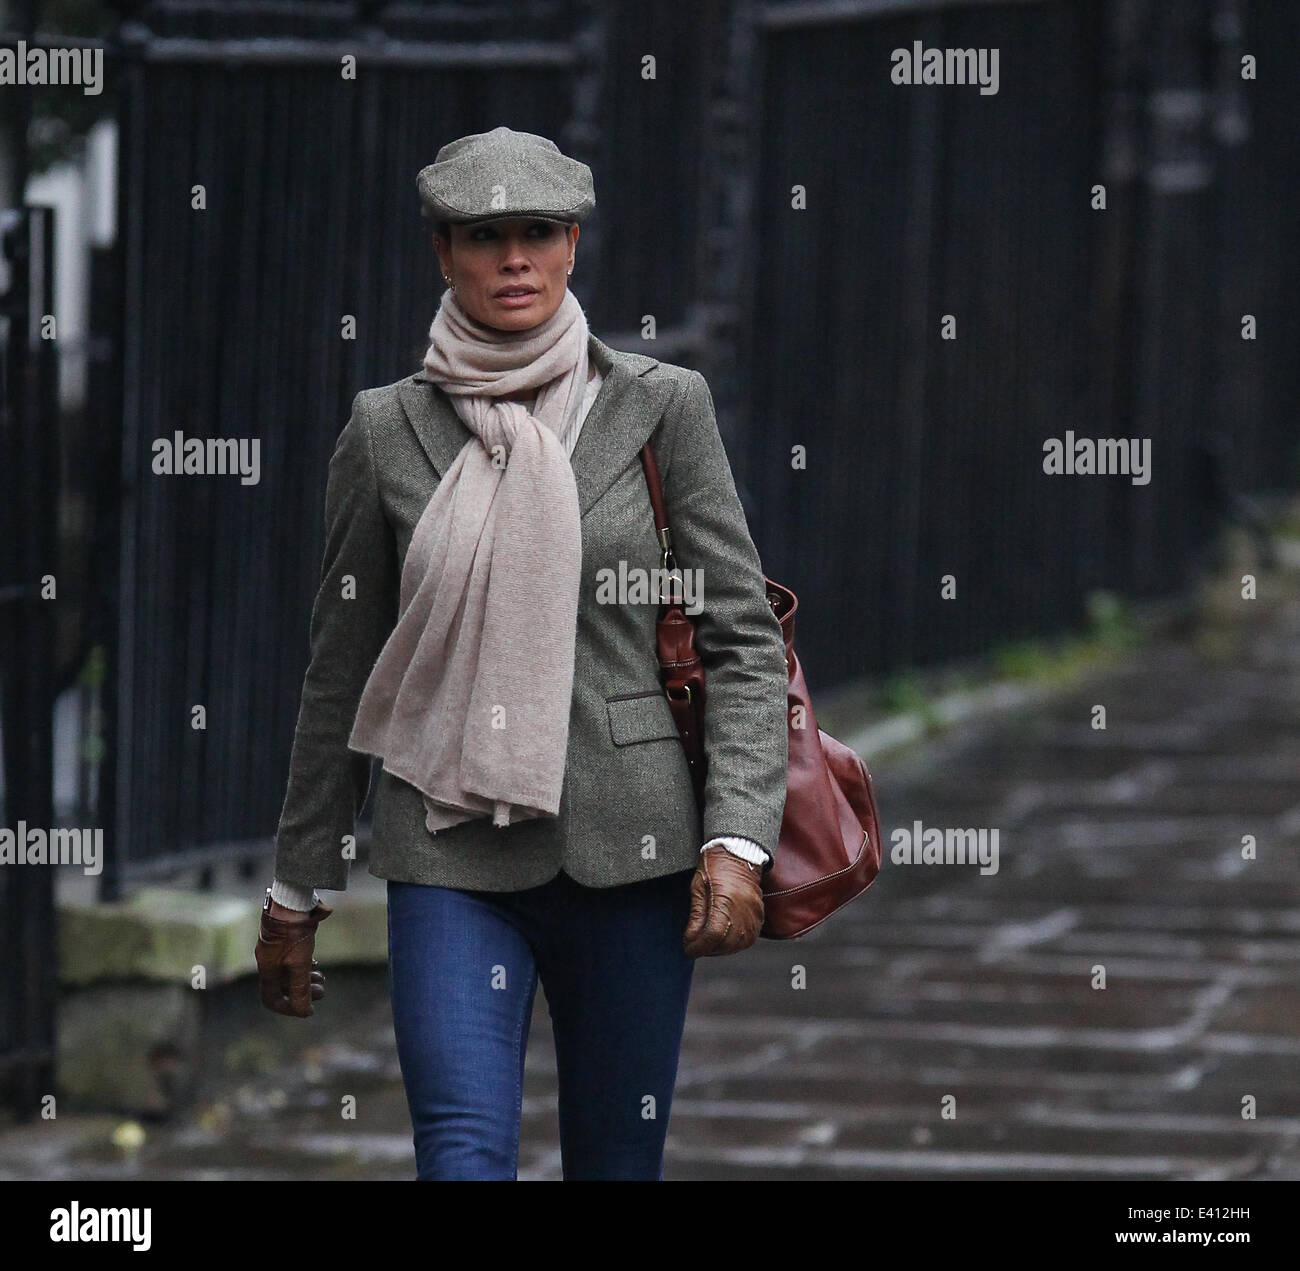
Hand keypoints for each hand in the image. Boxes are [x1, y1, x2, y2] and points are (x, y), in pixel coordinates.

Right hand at [255, 899, 332, 1016]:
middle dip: (303, 992)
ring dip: (305, 978)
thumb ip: (301, 989)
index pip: (271, 999)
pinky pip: (291, 959)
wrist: (291, 900)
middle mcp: (267, 960)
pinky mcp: (283, 939)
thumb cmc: (294, 933)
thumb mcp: (300, 964)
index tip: (306, 1009)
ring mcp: (274, 949)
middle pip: (283, 986)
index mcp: (266, 969)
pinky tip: (315, 962)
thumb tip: (305, 1012)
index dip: (288, 1008)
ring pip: (288, 972)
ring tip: (322, 977)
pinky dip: (303, 965)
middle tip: (321, 990)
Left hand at [682, 845, 764, 956]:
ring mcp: (754, 914)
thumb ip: (696, 916)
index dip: (698, 946)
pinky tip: (723, 939)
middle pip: (725, 943)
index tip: (688, 948)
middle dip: (707, 949)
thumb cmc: (716, 866)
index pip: (713, 935)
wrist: (739, 853)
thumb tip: (691, 939)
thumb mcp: (698, 888)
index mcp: (726, 900)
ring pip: (738, 944)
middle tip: (694, 946)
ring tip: (707, 943)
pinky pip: (748, 938)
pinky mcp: (759, 916)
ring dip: (720, 949)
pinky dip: (734, 943)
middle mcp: (743, 910)